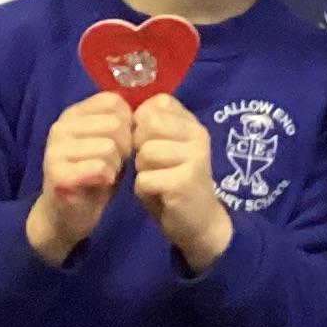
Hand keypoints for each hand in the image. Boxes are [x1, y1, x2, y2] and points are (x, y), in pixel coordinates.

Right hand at [26, 91, 132, 261]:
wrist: (69, 214)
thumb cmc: (96, 173)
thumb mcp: (111, 141)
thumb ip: (122, 122)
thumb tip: (144, 109)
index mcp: (74, 113)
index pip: (113, 102)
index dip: (127, 122)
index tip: (121, 141)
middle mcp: (61, 126)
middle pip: (115, 123)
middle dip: (125, 145)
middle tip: (115, 161)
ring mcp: (55, 150)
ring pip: (109, 146)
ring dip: (116, 164)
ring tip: (106, 173)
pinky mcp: (57, 174)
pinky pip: (99, 168)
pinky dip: (108, 178)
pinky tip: (100, 183)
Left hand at [131, 96, 232, 273]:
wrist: (199, 223)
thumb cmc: (175, 182)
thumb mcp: (167, 148)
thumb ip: (152, 128)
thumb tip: (127, 115)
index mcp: (192, 123)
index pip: (157, 103)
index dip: (142, 122)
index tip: (151, 142)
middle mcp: (198, 135)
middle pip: (147, 125)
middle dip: (139, 146)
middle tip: (153, 165)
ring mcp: (194, 157)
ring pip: (144, 153)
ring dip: (142, 171)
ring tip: (157, 181)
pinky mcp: (184, 182)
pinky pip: (144, 179)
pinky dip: (144, 191)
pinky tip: (159, 195)